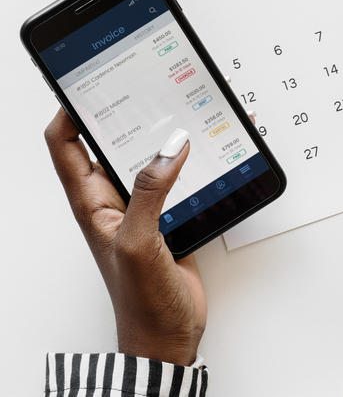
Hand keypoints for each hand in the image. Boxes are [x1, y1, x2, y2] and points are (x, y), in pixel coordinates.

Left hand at [46, 109, 206, 364]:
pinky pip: (172, 180)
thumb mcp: (139, 241)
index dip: (69, 111)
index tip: (86, 82)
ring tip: (175, 111)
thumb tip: (169, 147)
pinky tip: (202, 152)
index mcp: (90, 205)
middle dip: (120, 113)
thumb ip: (151, 192)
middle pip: (104, 144)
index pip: (64, 146)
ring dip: (158, 138)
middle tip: (138, 85)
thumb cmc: (141, 302)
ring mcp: (138, 210)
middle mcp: (110, 203)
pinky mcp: (166, 219)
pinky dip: (186, 162)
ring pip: (143, 160)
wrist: (167, 337)